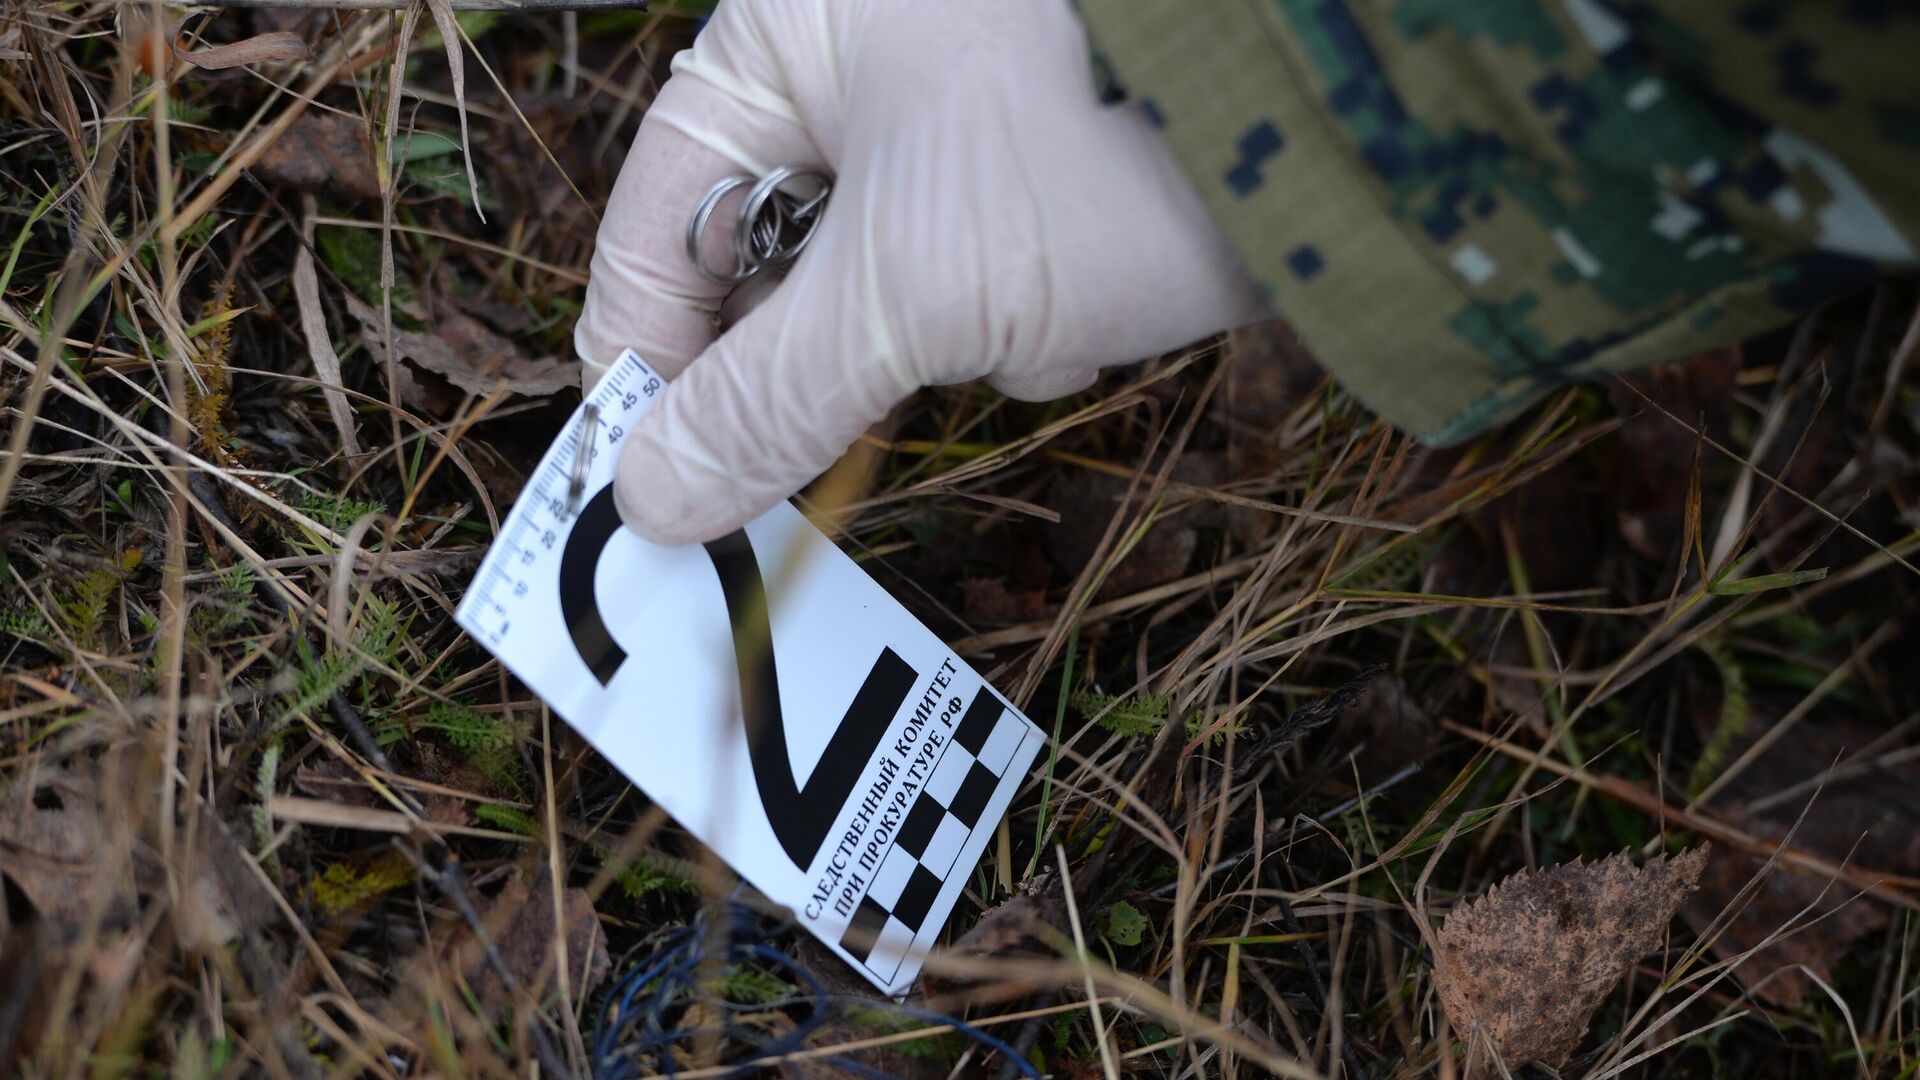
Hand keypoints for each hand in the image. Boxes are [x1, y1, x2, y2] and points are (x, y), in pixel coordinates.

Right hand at [575, 0, 1269, 544]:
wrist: (1327, 136)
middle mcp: (853, 62)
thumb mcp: (904, 295)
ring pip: (872, 292)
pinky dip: (1009, 322)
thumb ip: (764, 402)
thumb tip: (653, 496)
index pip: (656, 223)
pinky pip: (962, 281)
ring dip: (940, 342)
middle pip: (765, 267)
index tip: (667, 477)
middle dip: (834, 354)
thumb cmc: (1098, 156)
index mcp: (784, 41)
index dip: (654, 361)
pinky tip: (1076, 312)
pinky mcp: (1024, 173)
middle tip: (858, 418)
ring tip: (1018, 319)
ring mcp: (946, 114)